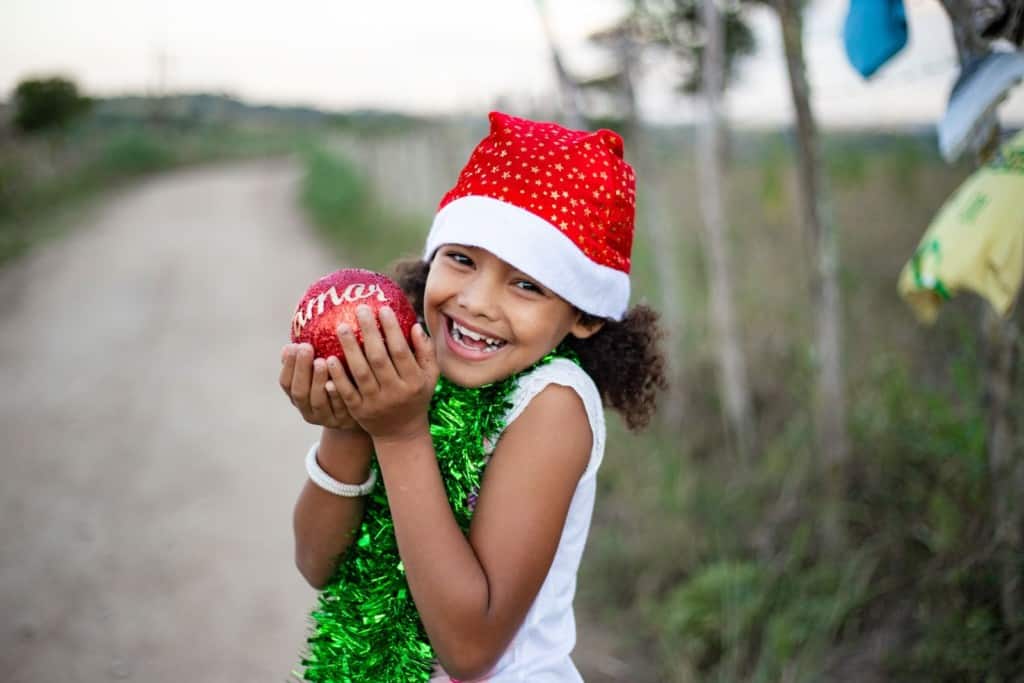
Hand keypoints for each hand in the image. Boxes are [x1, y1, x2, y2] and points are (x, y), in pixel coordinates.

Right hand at [279, 343, 362, 431]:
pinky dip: (335, 395)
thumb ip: (306, 362)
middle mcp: (308, 411)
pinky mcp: (344, 421)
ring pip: (318, 401)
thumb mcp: (318, 375)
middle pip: (300, 392)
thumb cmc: (336, 384)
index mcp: (298, 398)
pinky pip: (339, 408)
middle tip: (306, 348)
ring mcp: (326, 418)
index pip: (286, 383)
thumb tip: (290, 346)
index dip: (288, 366)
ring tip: (321, 361)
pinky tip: (336, 381)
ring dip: (317, 381)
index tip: (293, 346)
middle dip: (301, 369)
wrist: (362, 412)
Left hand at [331, 304, 438, 442]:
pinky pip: (346, 392)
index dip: (392, 330)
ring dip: (350, 349)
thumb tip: (414, 325)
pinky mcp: (358, 411)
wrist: (401, 433)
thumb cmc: (416, 396)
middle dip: (369, 333)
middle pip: (379, 359)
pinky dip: (338, 376)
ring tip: (342, 327)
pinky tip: (329, 359)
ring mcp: (375, 403)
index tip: (383, 309)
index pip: (401, 351)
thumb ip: (425, 351)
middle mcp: (395, 392)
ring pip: (361, 373)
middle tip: (360, 310)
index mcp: (414, 382)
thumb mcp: (430, 376)